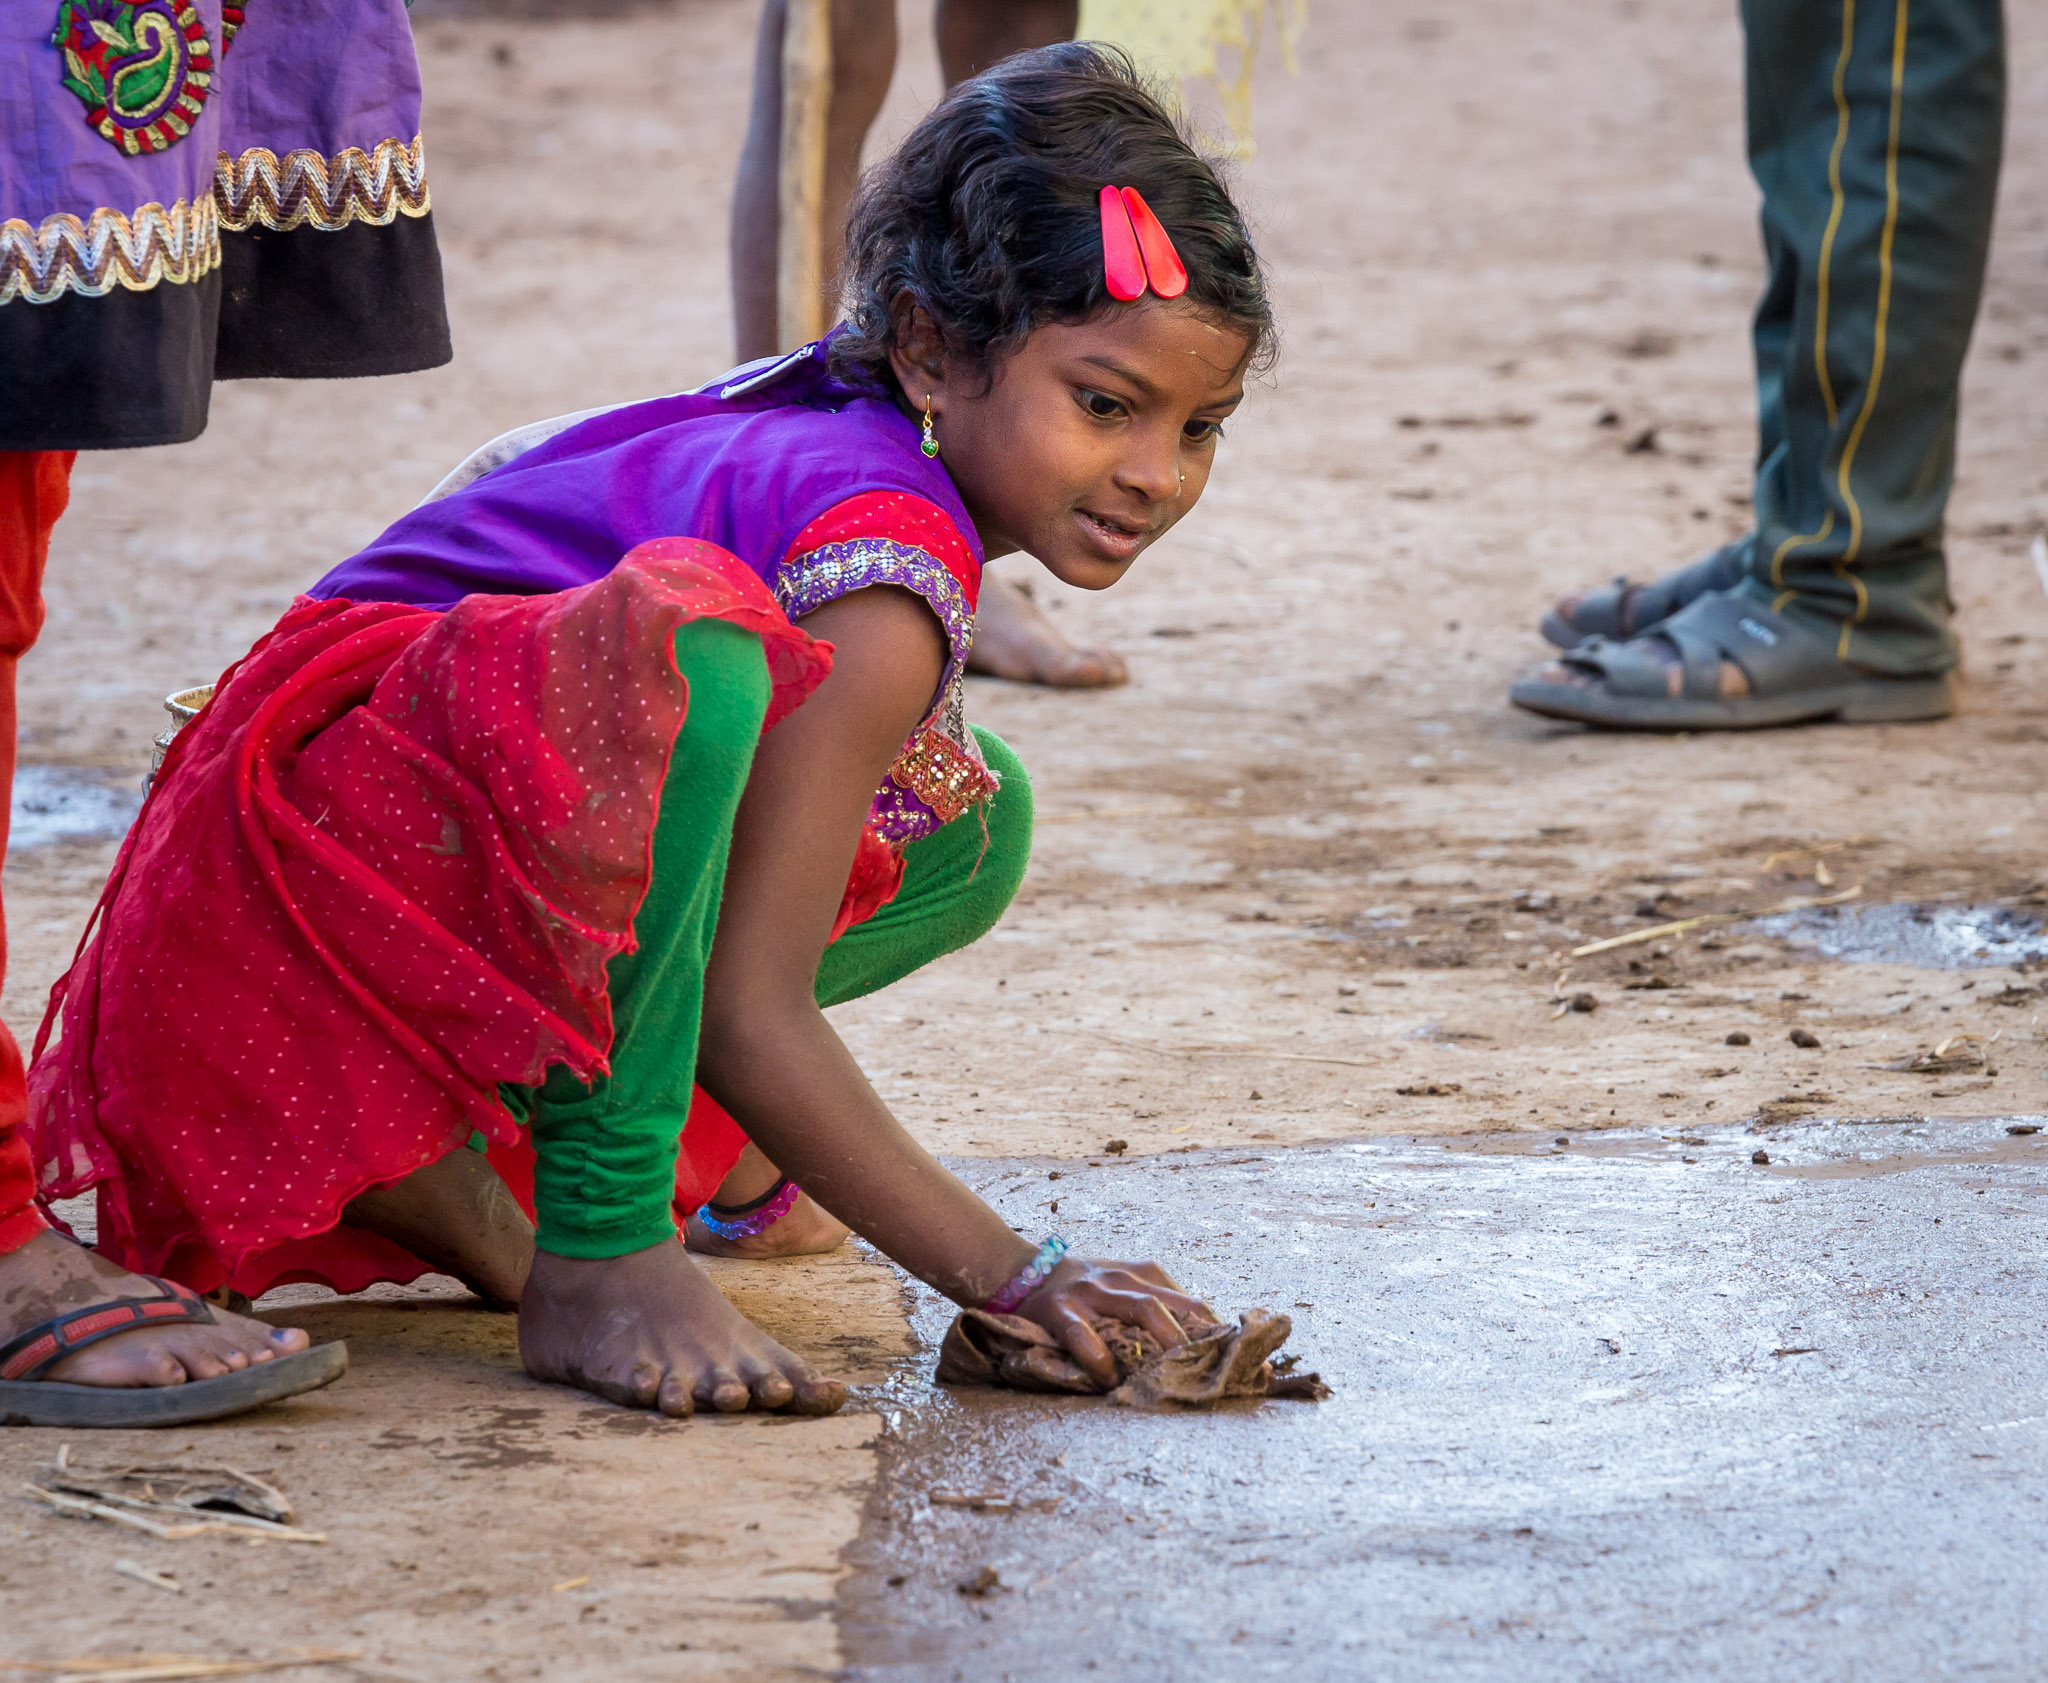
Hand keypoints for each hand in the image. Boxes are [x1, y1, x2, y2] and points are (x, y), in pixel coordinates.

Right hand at [1013, 1257, 1218, 1387]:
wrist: (1026, 1271)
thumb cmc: (1088, 1290)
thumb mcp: (1127, 1291)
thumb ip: (1160, 1311)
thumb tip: (1206, 1350)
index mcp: (1147, 1276)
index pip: (1194, 1304)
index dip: (1219, 1333)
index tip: (1240, 1363)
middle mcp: (1125, 1280)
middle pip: (1175, 1306)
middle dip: (1198, 1340)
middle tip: (1213, 1373)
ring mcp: (1094, 1292)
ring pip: (1140, 1308)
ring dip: (1163, 1341)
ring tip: (1172, 1374)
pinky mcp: (1061, 1309)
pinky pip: (1083, 1332)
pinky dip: (1098, 1356)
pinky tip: (1106, 1377)